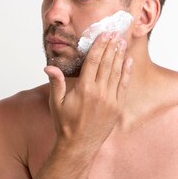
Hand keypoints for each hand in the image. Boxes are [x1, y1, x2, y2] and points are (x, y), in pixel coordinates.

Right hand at [43, 32, 131, 150]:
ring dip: (120, 55)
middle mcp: (100, 93)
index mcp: (84, 89)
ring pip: (117, 72)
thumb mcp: (56, 102)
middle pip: (107, 63)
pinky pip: (124, 85)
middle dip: (111, 46)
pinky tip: (128, 61)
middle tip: (115, 33)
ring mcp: (111, 100)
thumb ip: (55, 82)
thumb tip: (48, 67)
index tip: (103, 34)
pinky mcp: (118, 107)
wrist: (79, 145)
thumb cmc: (65, 124)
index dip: (99, 46)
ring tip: (122, 42)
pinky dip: (127, 72)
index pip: (94, 61)